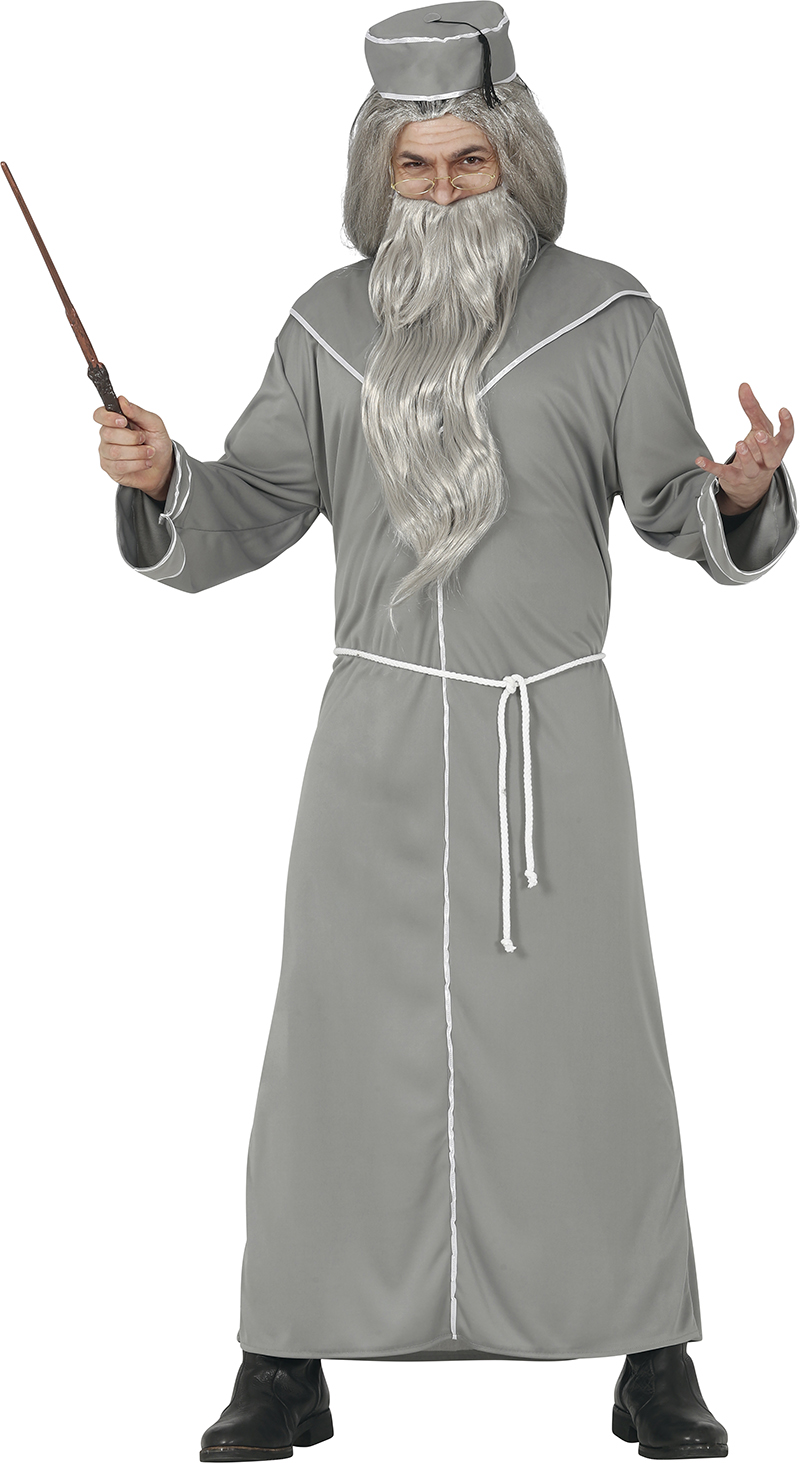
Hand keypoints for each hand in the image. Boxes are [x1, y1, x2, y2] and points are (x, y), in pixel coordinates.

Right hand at [94, 394, 173, 500]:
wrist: (163, 466)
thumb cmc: (157, 442)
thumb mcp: (154, 424)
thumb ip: (138, 412)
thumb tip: (122, 400)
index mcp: (115, 421)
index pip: (99, 414)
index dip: (108, 417)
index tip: (123, 421)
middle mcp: (107, 436)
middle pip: (107, 434)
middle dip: (131, 438)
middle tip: (144, 439)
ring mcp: (107, 453)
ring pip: (114, 452)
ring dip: (137, 452)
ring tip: (150, 452)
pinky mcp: (111, 468)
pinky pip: (119, 466)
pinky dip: (137, 464)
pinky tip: (145, 463)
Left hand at [695, 383, 793, 513]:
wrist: (750, 485)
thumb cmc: (759, 451)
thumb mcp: (759, 428)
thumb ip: (752, 408)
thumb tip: (743, 386)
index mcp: (776, 448)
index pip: (787, 438)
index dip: (787, 425)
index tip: (782, 410)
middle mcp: (766, 463)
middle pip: (772, 458)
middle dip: (767, 447)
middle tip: (759, 435)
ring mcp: (751, 473)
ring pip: (751, 469)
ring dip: (746, 457)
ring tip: (739, 444)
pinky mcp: (734, 479)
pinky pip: (723, 473)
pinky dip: (711, 467)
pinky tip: (700, 460)